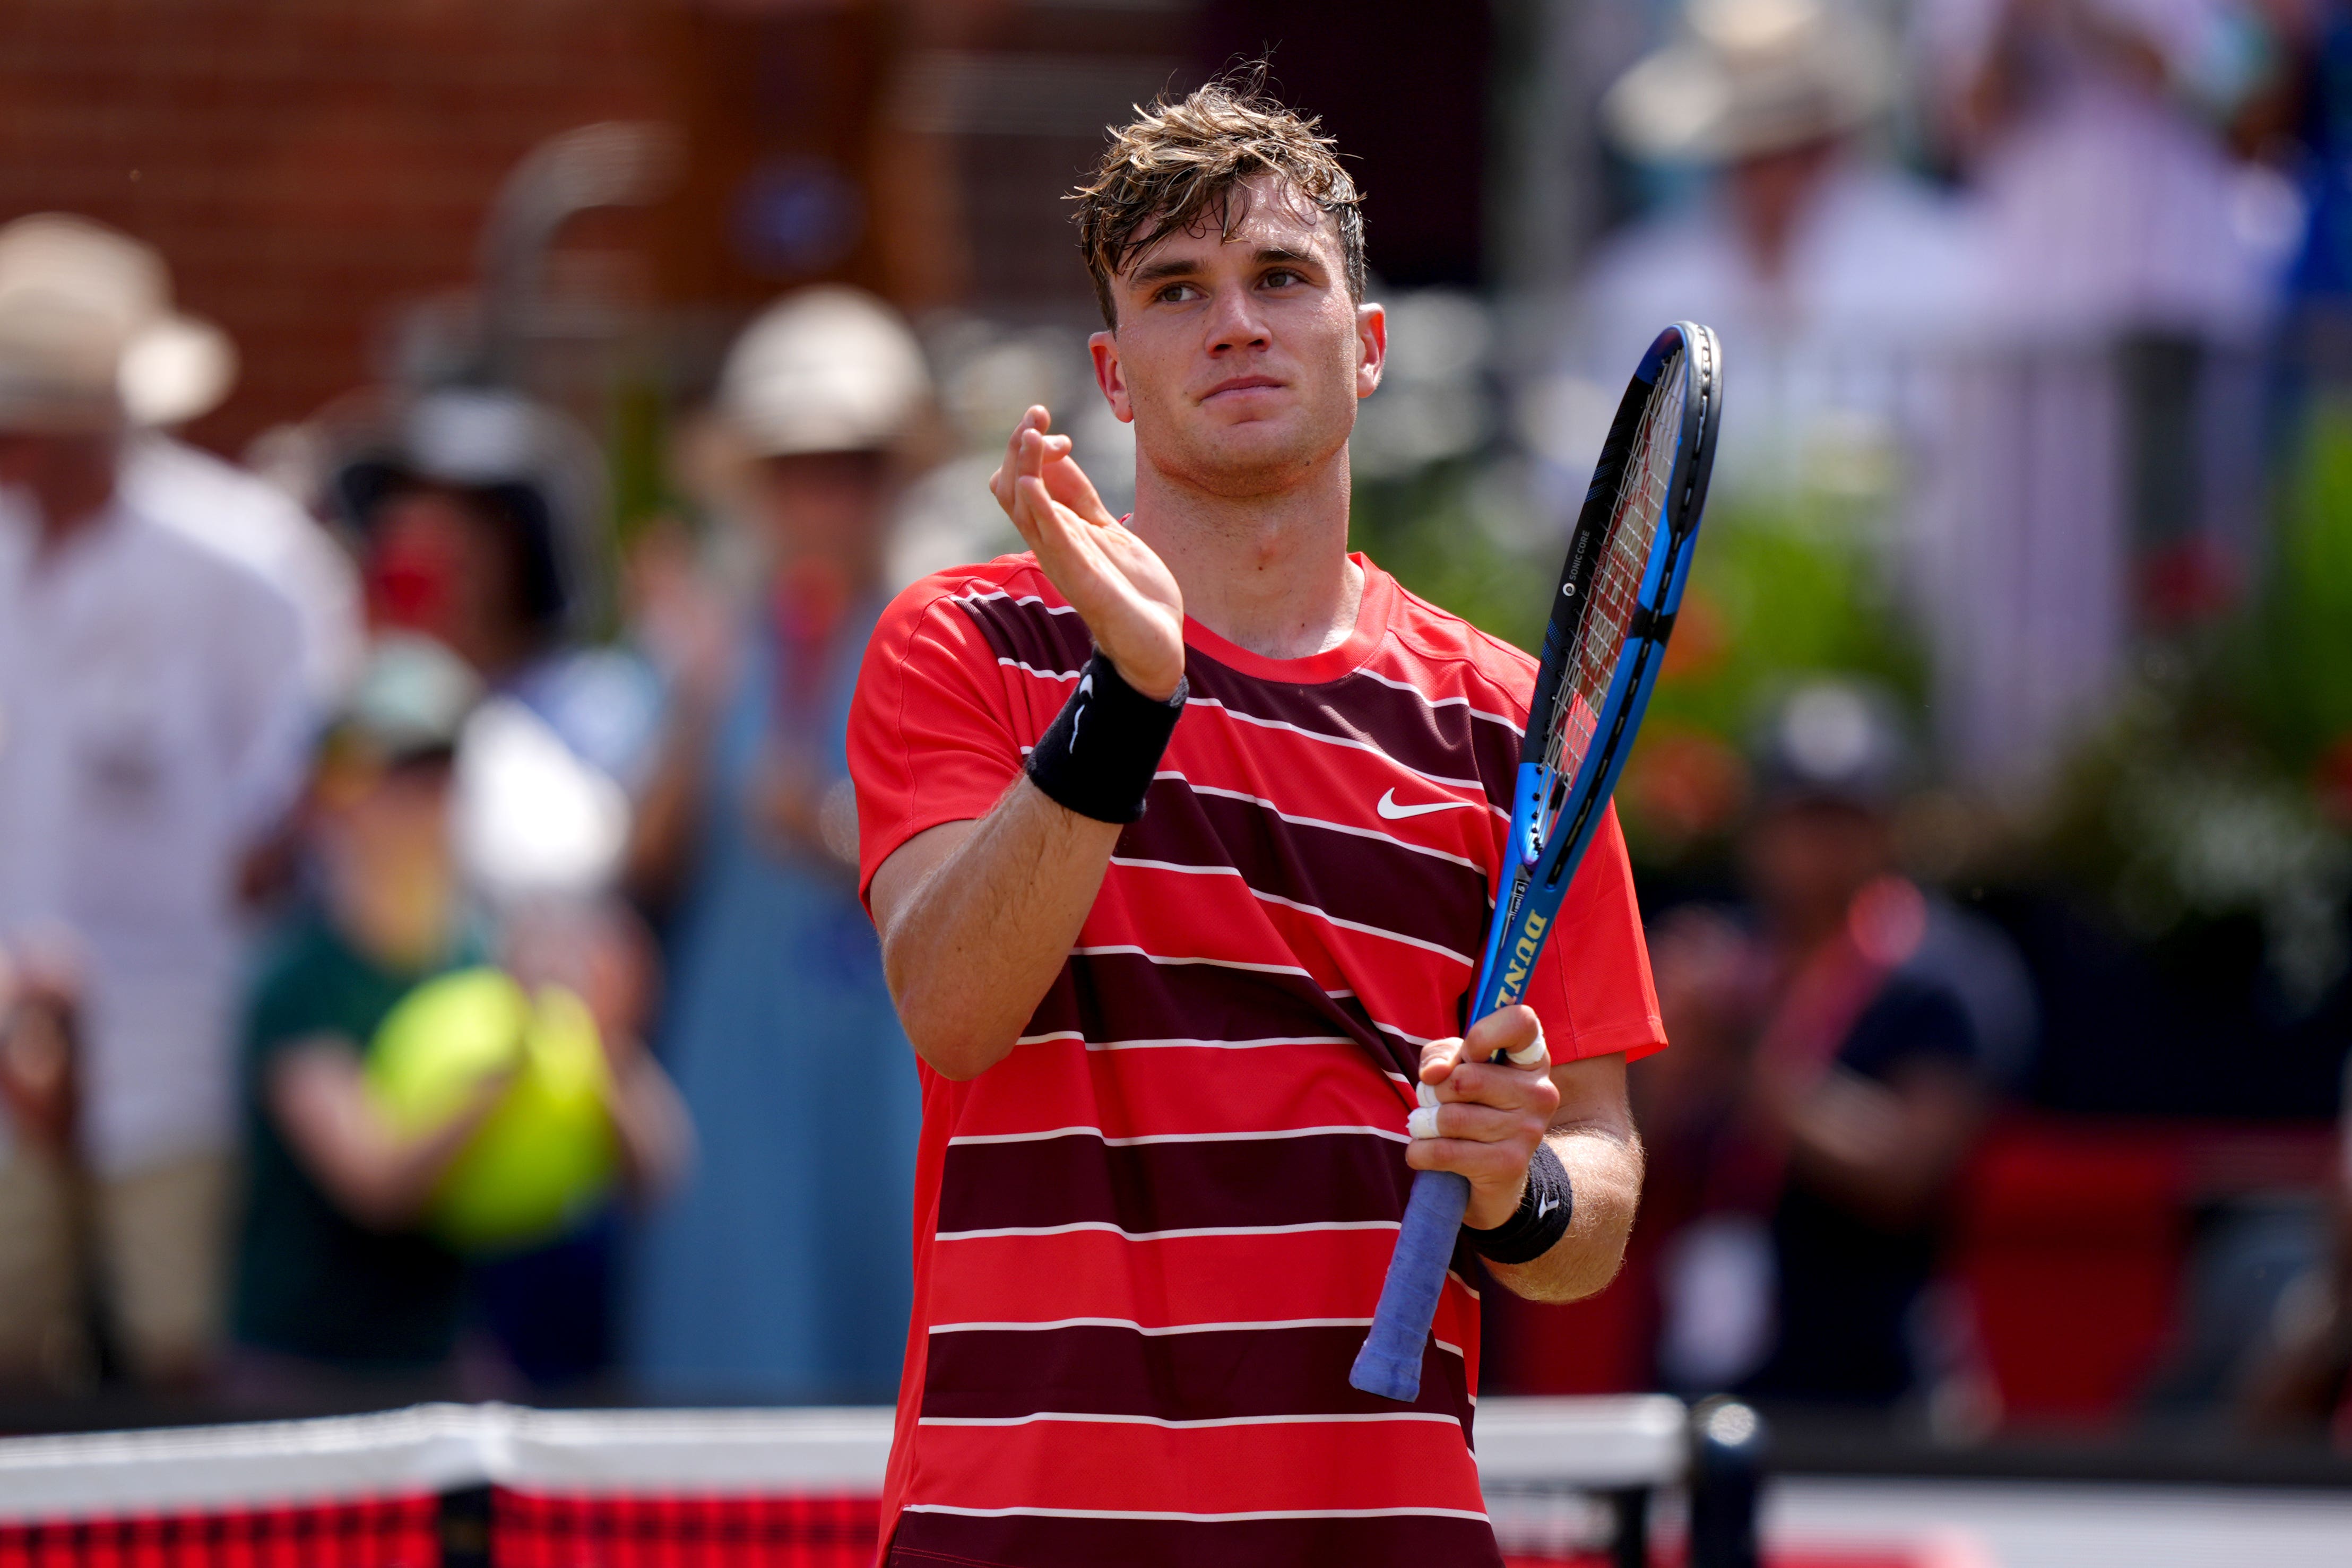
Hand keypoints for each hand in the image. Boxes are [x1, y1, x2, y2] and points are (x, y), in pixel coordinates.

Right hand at [989, 406, 1184, 699]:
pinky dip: (1038, 506)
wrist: (1157, 646)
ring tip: (1031, 431)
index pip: (1025, 481)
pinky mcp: (1081, 578)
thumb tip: (1058, 454)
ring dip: (1024, 465)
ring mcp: (1063, 560)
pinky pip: (1049, 538)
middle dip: (1021, 445)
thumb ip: (1082, 498)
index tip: (1062, 436)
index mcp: (1059, 531)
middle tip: (1037, 414)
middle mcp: (1052, 543)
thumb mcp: (1108, 530)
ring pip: (1023, 506)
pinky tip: (1032, 480)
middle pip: (1013, 487)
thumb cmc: (1132, 590)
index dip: (1034, 450)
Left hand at [1405, 1005, 1561, 1229]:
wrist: (1495, 1176)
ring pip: (1450, 1117)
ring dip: (1425, 1124)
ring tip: (1432, 1128)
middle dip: (1434, 1092)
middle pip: (1465, 1079)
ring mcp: (1529, 1130)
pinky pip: (1444, 1151)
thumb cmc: (1472, 1106)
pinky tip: (1423, 1152)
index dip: (1483, 1033)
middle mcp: (1539, 1091)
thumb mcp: (1454, 1069)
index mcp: (1531, 1058)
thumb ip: (1441, 1057)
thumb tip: (1433, 1074)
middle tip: (1436, 1103)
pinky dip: (1419, 1152)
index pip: (1521, 1021)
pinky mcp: (1510, 1164)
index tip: (1468, 1053)